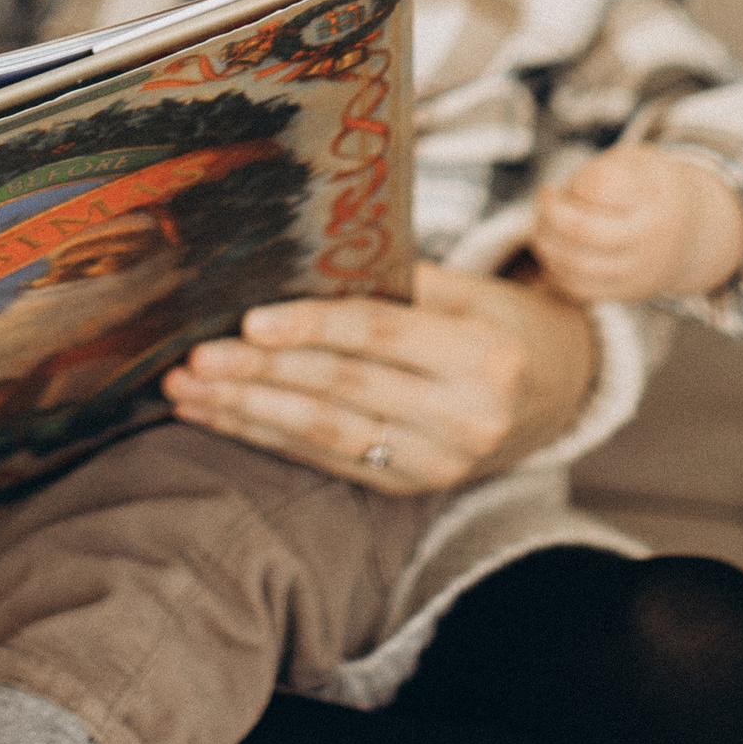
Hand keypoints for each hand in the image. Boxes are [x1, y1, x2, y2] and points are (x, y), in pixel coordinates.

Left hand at [162, 262, 598, 492]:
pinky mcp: (408, 486)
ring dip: (247, 412)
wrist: (554, 393)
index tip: (248, 322)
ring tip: (188, 389)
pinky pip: (326, 458)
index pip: (381, 337)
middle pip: (343, 390)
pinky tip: (220, 415)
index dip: (312, 327)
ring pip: (325, 434)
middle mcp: (466, 419)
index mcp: (485, 357)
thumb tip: (297, 257)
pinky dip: (267, 436)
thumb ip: (393, 277)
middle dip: (260, 375)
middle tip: (195, 359)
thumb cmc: (496, 322)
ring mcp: (438, 464)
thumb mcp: (466, 289)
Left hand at [533, 145, 742, 304]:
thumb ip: (604, 170)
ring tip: (546, 222)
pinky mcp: (627, 291)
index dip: (576, 182)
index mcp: (652, 196)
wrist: (694, 230)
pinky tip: (555, 249)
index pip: (599, 188)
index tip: (576, 181)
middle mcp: (649, 236)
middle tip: (548, 198)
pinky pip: (581, 289)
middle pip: (583, 231)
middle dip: (551, 213)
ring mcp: (639, 269)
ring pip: (577, 264)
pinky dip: (556, 269)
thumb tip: (572, 194)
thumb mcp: (639, 162)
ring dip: (547, 241)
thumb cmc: (651, 189)